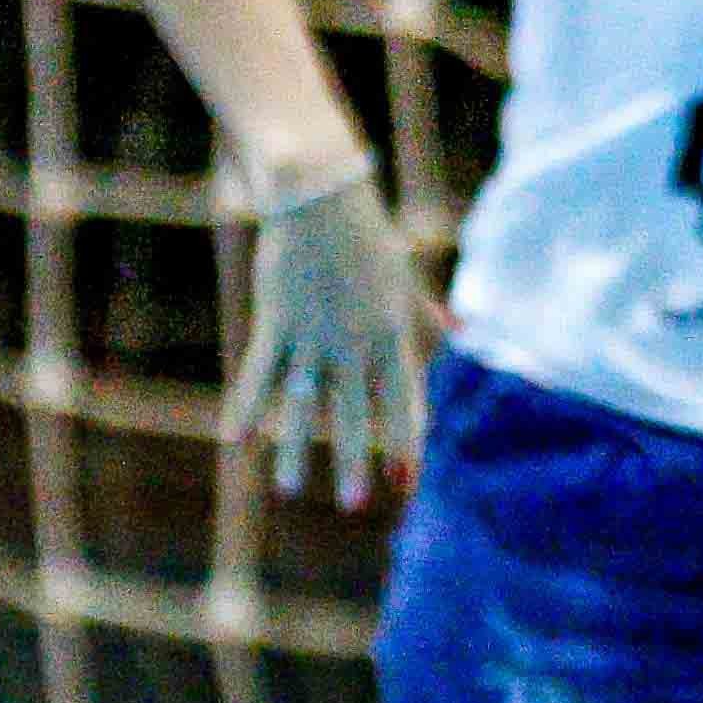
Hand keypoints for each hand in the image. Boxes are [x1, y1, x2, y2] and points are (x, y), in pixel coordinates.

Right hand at [226, 162, 430, 506]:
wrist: (321, 198)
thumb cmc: (369, 241)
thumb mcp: (407, 281)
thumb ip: (432, 318)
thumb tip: (467, 338)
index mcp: (391, 332)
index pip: (402, 397)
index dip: (406, 439)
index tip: (409, 482)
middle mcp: (354, 339)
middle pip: (355, 409)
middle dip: (355, 458)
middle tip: (356, 504)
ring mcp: (313, 332)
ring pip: (305, 399)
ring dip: (298, 447)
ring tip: (292, 490)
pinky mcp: (276, 320)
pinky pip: (259, 371)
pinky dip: (246, 405)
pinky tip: (236, 440)